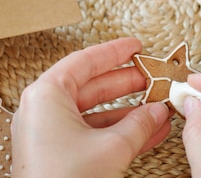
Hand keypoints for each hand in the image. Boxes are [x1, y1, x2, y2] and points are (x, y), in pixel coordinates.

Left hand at [11, 37, 171, 177]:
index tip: (136, 47)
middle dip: (126, 84)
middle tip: (151, 77)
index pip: (85, 61)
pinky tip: (149, 132)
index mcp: (46, 95)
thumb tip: (157, 111)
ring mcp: (49, 134)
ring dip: (128, 111)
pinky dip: (119, 132)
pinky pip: (92, 134)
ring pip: (95, 113)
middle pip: (91, 86)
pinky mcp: (57, 154)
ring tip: (157, 107)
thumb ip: (139, 123)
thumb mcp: (112, 147)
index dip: (114, 52)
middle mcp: (43, 110)